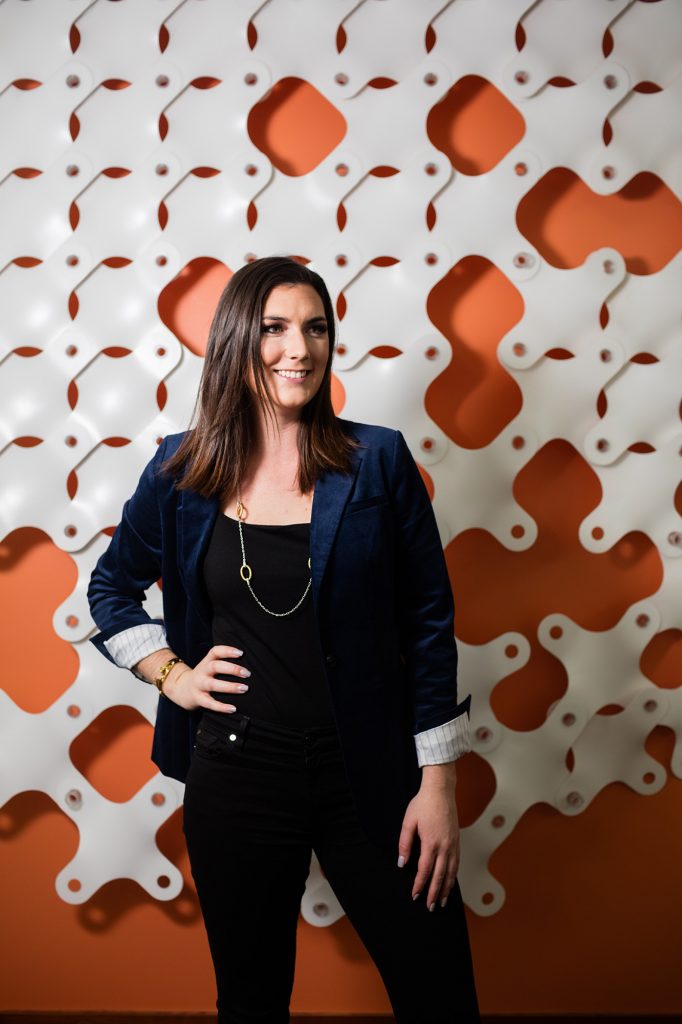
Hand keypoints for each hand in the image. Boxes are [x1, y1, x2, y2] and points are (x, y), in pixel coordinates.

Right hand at [160, 645, 249, 711]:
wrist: (181, 689)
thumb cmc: (203, 677)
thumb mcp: (209, 667)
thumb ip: (223, 664)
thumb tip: (248, 667)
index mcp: (206, 661)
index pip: (215, 651)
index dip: (227, 651)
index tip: (241, 653)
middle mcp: (202, 671)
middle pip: (215, 666)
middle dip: (232, 669)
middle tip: (247, 673)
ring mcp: (198, 685)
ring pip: (213, 684)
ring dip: (229, 686)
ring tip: (244, 688)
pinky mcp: (197, 698)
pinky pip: (209, 703)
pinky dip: (221, 706)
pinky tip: (233, 709)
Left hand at [397, 766, 460, 910]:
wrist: (441, 790)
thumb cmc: (423, 804)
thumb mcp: (408, 822)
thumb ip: (405, 843)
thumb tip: (402, 862)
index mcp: (431, 842)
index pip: (425, 870)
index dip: (420, 884)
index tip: (415, 895)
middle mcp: (445, 846)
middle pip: (440, 875)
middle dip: (435, 893)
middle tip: (431, 907)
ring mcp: (453, 844)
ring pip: (451, 872)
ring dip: (446, 888)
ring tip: (442, 901)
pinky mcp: (457, 840)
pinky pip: (457, 863)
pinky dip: (454, 876)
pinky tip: (450, 881)